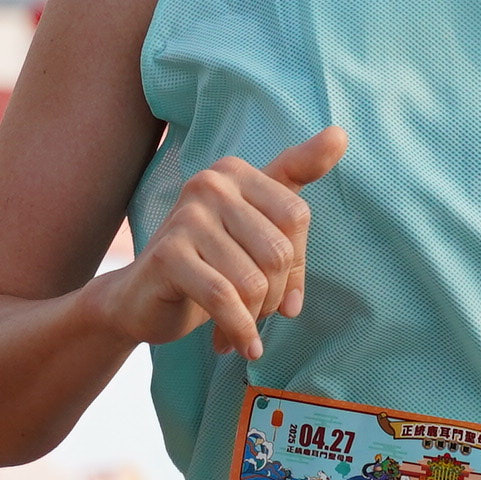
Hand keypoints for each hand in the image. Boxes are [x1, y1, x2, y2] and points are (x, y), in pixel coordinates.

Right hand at [108, 129, 347, 359]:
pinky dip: (238, 329)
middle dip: (274, 295)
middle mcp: (210, 184)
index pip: (296, 217)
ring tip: (241, 328)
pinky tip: (235, 345)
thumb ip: (296, 179)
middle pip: (278, 251)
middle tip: (257, 314)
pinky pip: (224, 298)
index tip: (285, 291)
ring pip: (253, 280)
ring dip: (253, 318)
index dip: (296, 264)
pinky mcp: (168, 254)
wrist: (140, 300)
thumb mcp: (257, 225)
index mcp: (235, 172)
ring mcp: (187, 217)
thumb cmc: (209, 265)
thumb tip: (340, 134)